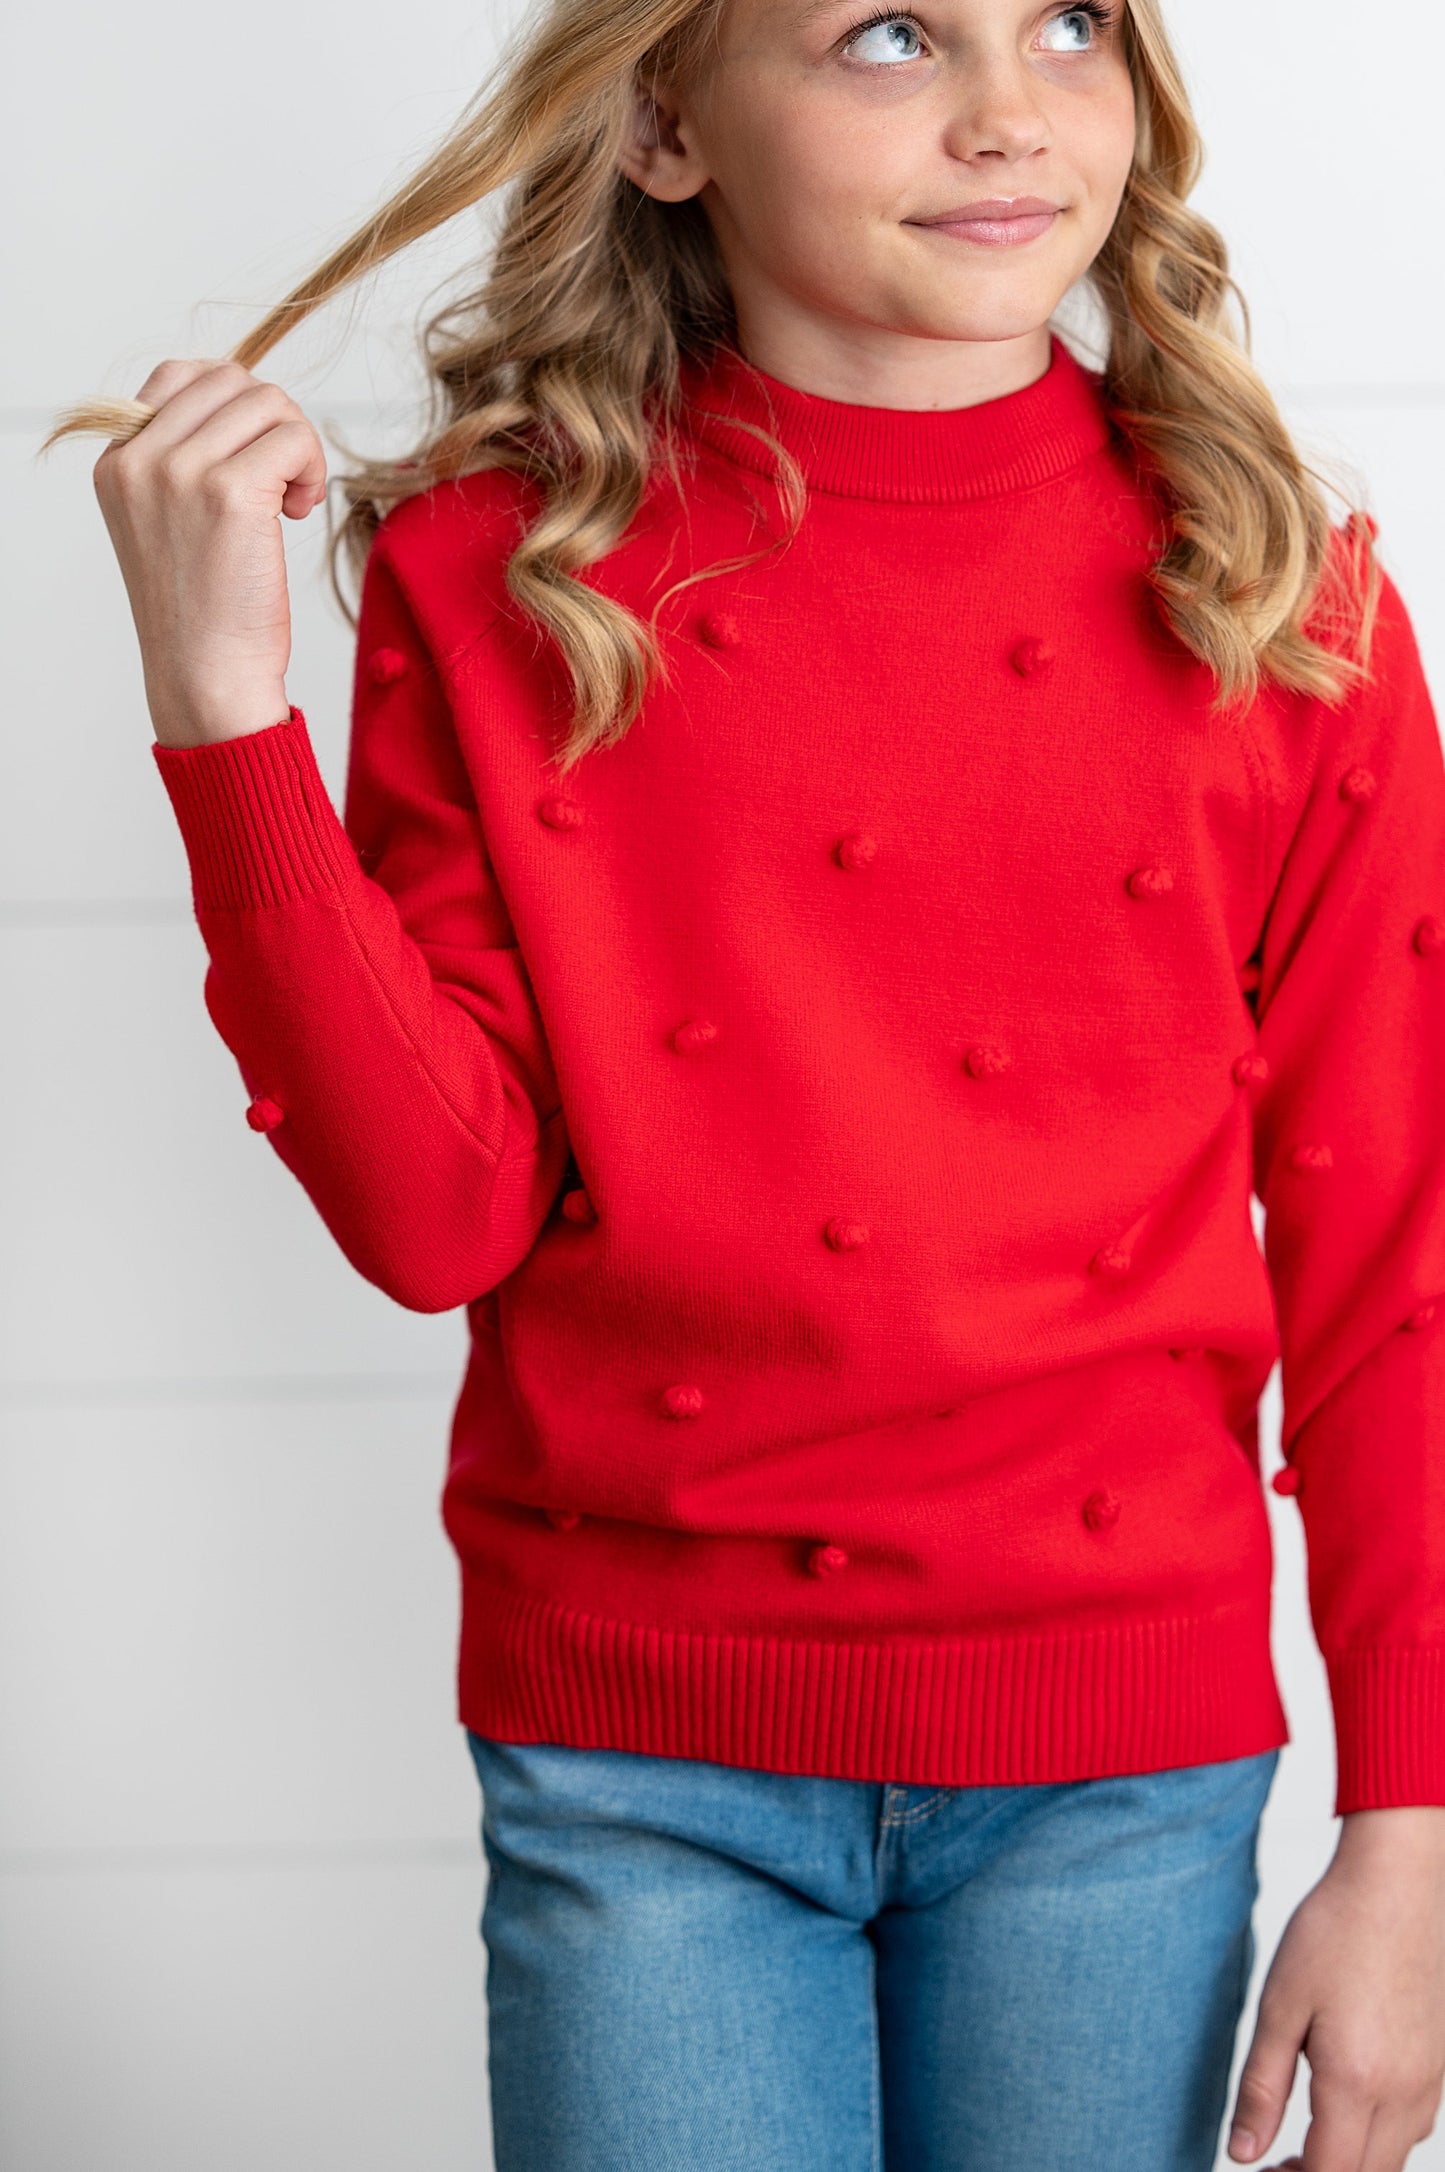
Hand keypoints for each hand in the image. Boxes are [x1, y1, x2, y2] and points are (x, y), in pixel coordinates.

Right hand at [90, 357, 326, 747]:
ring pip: (267, 403)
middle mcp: (140, 459)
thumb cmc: (201, 610)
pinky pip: (294, 439)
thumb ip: (183, 459)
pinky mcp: (230, 493)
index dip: (235, 409)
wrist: (206, 676)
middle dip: (272, 423)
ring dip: (297, 446)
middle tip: (281, 484)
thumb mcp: (166, 522)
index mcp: (117, 461)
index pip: (182, 377)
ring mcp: (180, 472)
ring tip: (290, 503)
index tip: (251, 463)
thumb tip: (246, 400)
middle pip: (231, 380)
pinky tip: (296, 513)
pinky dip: (311, 468)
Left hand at [1228, 1807, 1444, 2171]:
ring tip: (1306, 2140)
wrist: (1396, 1884)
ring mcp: (1429, 2080)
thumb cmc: (1334, 1934)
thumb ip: (1261, 2088)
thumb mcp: (1279, 2007)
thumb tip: (1242, 2154)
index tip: (1261, 2171)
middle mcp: (1403, 2093)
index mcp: (1356, 2082)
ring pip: (1395, 2157)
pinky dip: (1380, 2137)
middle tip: (1276, 2163)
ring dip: (1353, 2162)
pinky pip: (1414, 2126)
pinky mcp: (1440, 2063)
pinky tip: (1350, 2107)